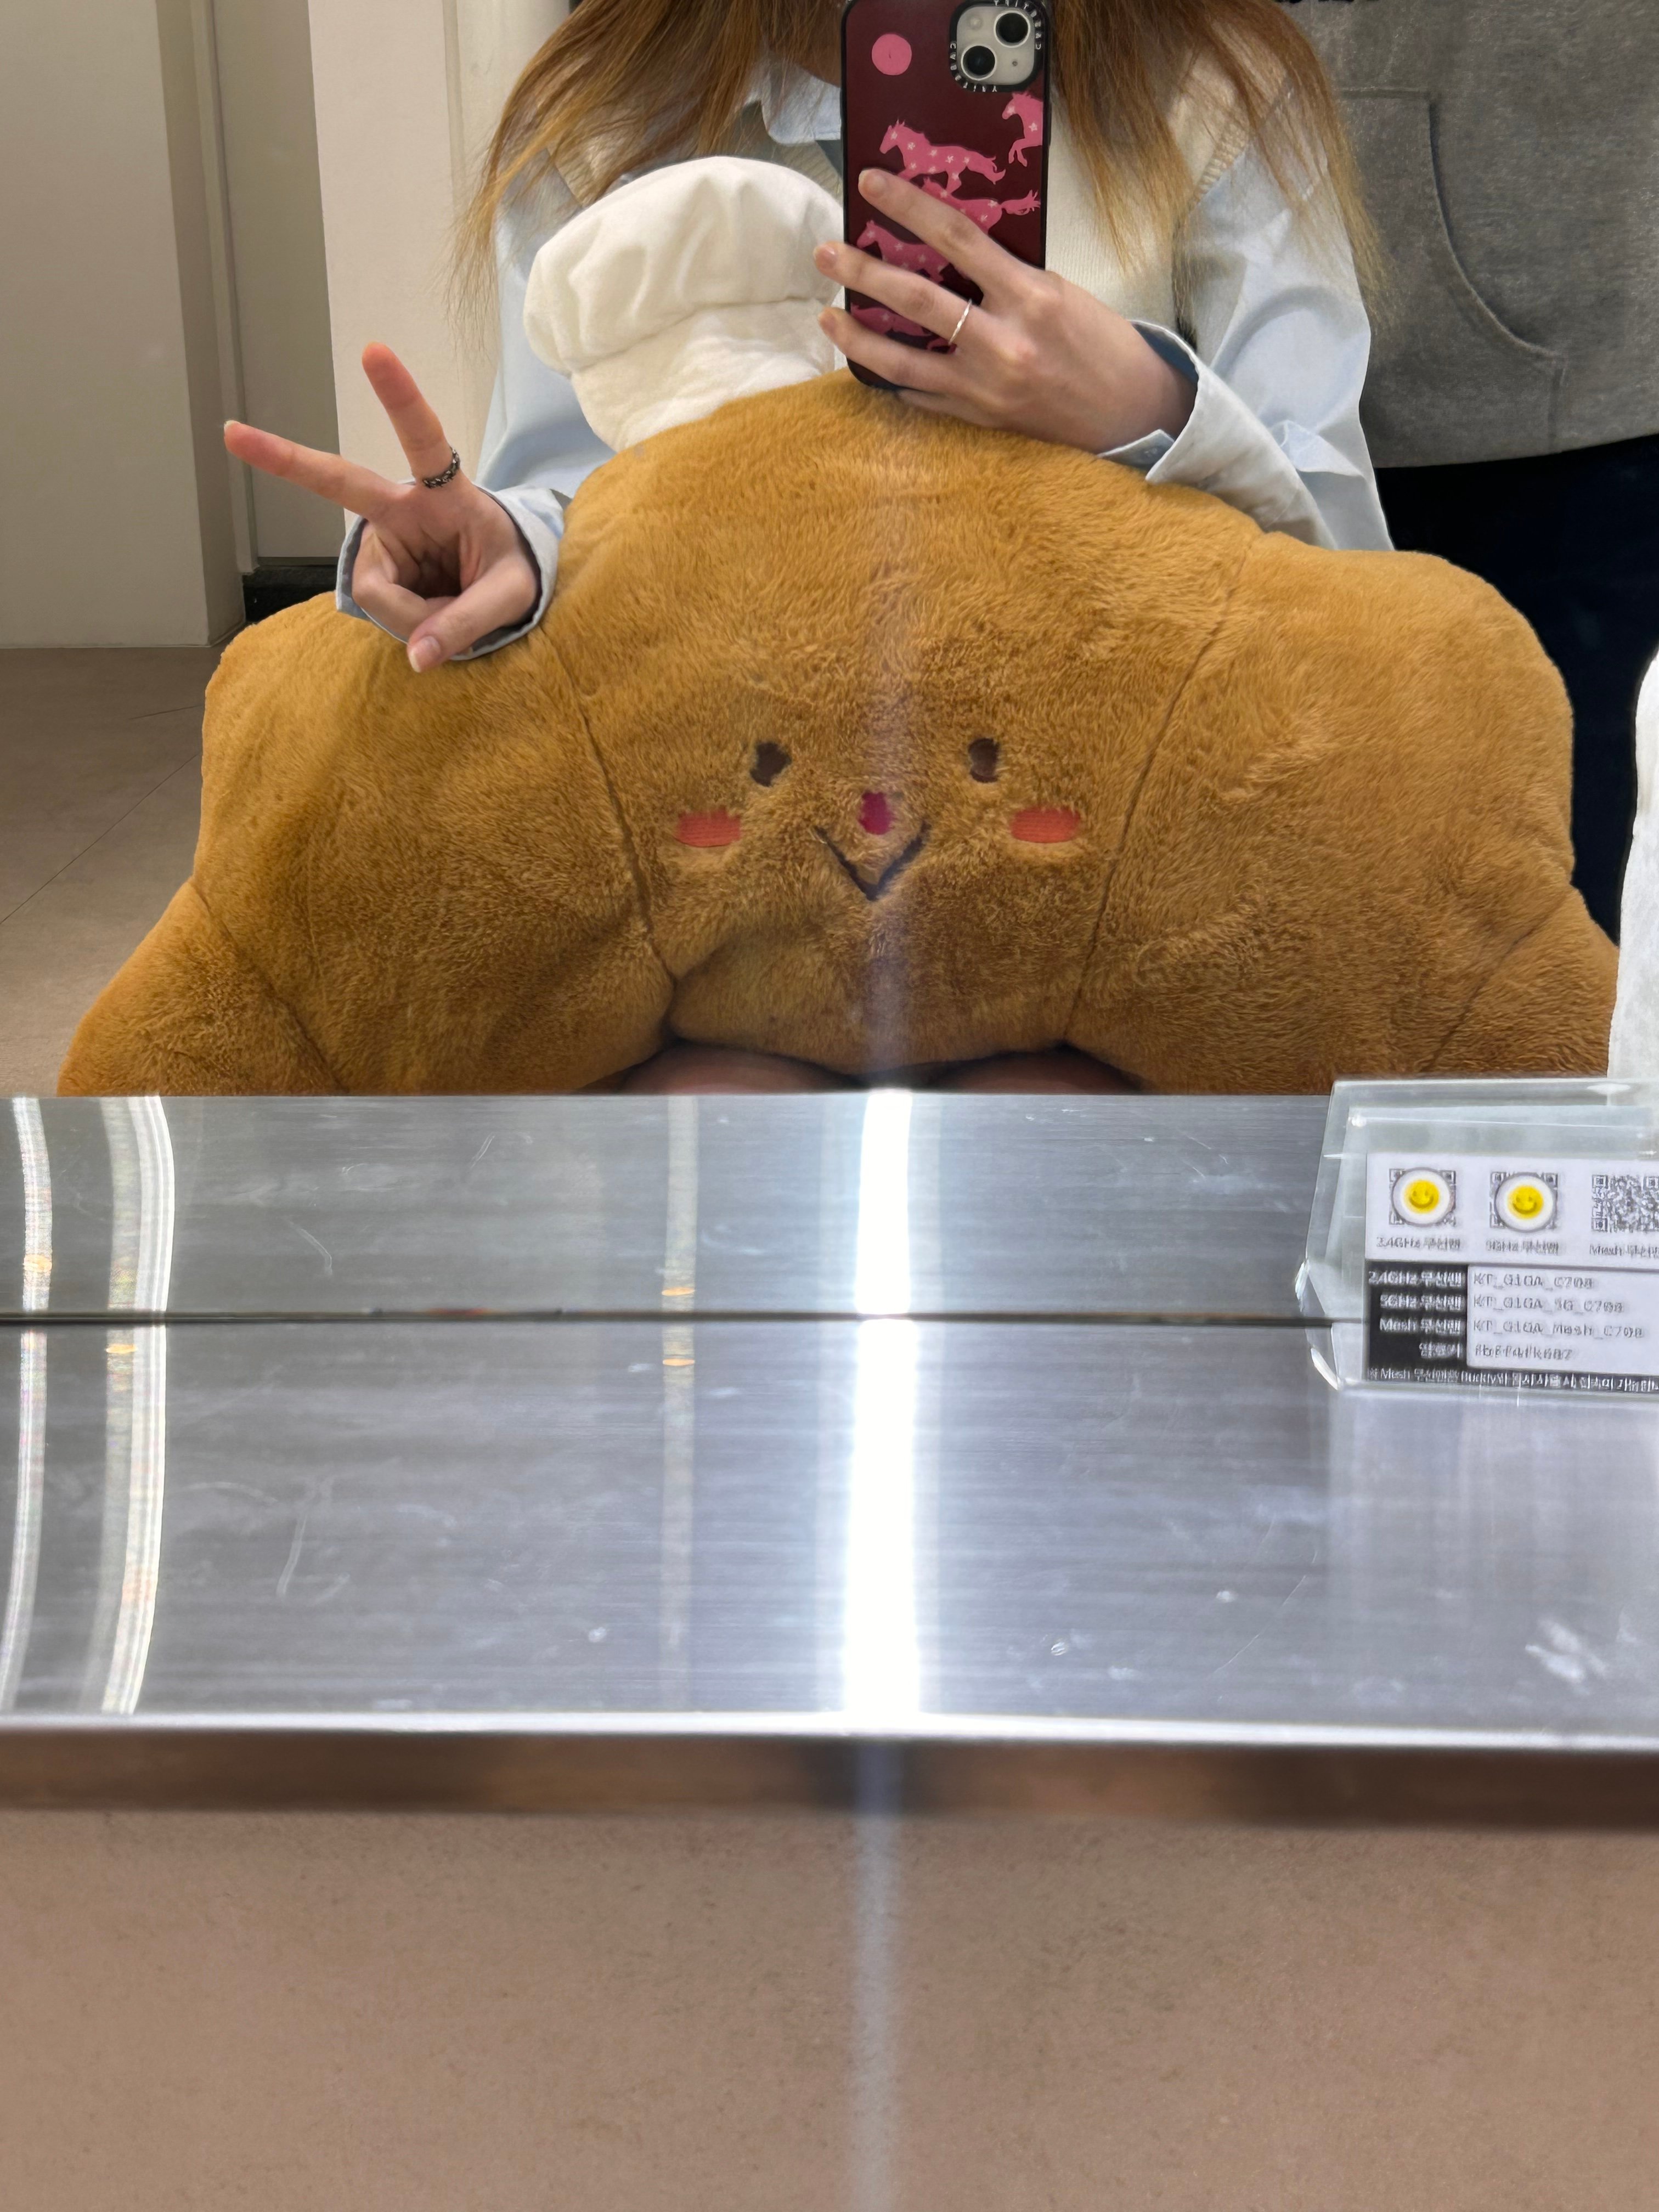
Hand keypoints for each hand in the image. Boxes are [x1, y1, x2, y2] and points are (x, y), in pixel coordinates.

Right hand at [223, 345, 538, 671]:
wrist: (501, 586)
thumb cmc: (511, 571)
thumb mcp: (511, 596)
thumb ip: (470, 622)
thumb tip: (417, 657)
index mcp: (446, 492)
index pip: (424, 440)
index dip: (399, 398)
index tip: (373, 351)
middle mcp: (403, 508)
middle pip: (338, 482)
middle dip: (284, 458)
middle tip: (232, 433)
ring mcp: (382, 540)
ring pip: (378, 594)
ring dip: (418, 618)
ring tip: (453, 614)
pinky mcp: (374, 571)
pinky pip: (381, 611)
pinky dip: (410, 626)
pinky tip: (431, 616)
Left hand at [816, 170, 1195, 453]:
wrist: (1128, 412)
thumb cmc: (1099, 344)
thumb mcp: (1059, 291)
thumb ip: (1005, 273)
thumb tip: (947, 248)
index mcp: (1030, 297)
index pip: (957, 237)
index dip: (909, 206)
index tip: (872, 184)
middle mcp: (1002, 343)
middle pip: (916, 298)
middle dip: (863, 272)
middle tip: (826, 253)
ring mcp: (985, 387)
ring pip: (902, 361)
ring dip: (857, 337)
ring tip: (827, 316)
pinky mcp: (977, 418)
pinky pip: (920, 395)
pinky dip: (892, 377)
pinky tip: (869, 360)